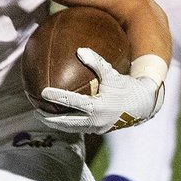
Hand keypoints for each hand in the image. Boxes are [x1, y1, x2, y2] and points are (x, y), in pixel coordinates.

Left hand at [36, 47, 163, 133]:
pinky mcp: (99, 131)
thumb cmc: (126, 87)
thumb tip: (79, 50)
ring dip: (56, 124)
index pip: (72, 102)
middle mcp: (96, 120)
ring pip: (71, 128)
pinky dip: (67, 124)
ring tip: (43, 117)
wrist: (143, 105)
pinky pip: (79, 128)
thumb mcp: (112, 74)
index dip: (56, 96)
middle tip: (36, 111)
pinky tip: (59, 118)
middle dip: (50, 119)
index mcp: (98, 106)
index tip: (42, 92)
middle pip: (67, 122)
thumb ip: (96, 62)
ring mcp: (97, 128)